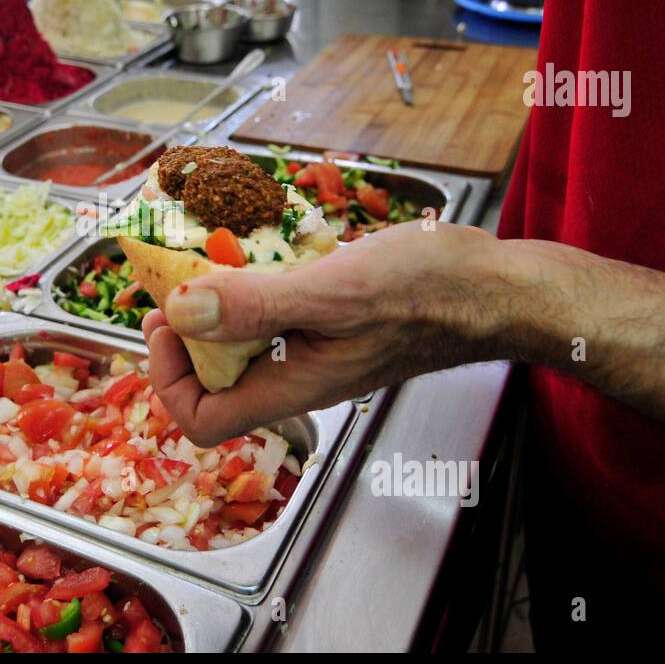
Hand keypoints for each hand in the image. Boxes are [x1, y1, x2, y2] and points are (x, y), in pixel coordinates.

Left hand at [142, 221, 514, 446]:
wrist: (500, 288)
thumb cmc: (433, 294)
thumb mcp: (335, 292)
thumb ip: (256, 305)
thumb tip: (179, 312)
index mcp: (293, 384)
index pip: (203, 419)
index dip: (168, 377)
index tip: (164, 320)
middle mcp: (299, 374)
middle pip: (214, 375)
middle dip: (186, 327)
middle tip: (179, 273)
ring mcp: (317, 348)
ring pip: (244, 339)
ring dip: (219, 299)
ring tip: (212, 251)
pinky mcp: (334, 320)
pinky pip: (277, 311)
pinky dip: (257, 280)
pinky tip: (263, 244)